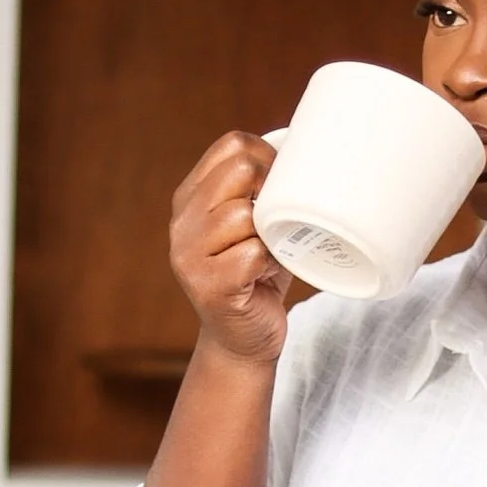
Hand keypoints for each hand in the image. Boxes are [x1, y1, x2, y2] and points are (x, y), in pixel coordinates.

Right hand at [169, 130, 302, 368]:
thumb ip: (257, 190)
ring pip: (245, 214)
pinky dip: (270, 263)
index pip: (231, 146)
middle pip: (240, 171)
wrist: (243, 340)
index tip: (282, 183)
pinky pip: (253, 253)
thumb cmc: (256, 276)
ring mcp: (189, 254)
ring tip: (269, 254)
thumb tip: (304, 147)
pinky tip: (264, 277)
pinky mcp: (208, 285)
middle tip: (280, 219)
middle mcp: (182, 222)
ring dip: (271, 233)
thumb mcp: (250, 225)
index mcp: (190, 197)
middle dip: (272, 190)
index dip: (267, 156)